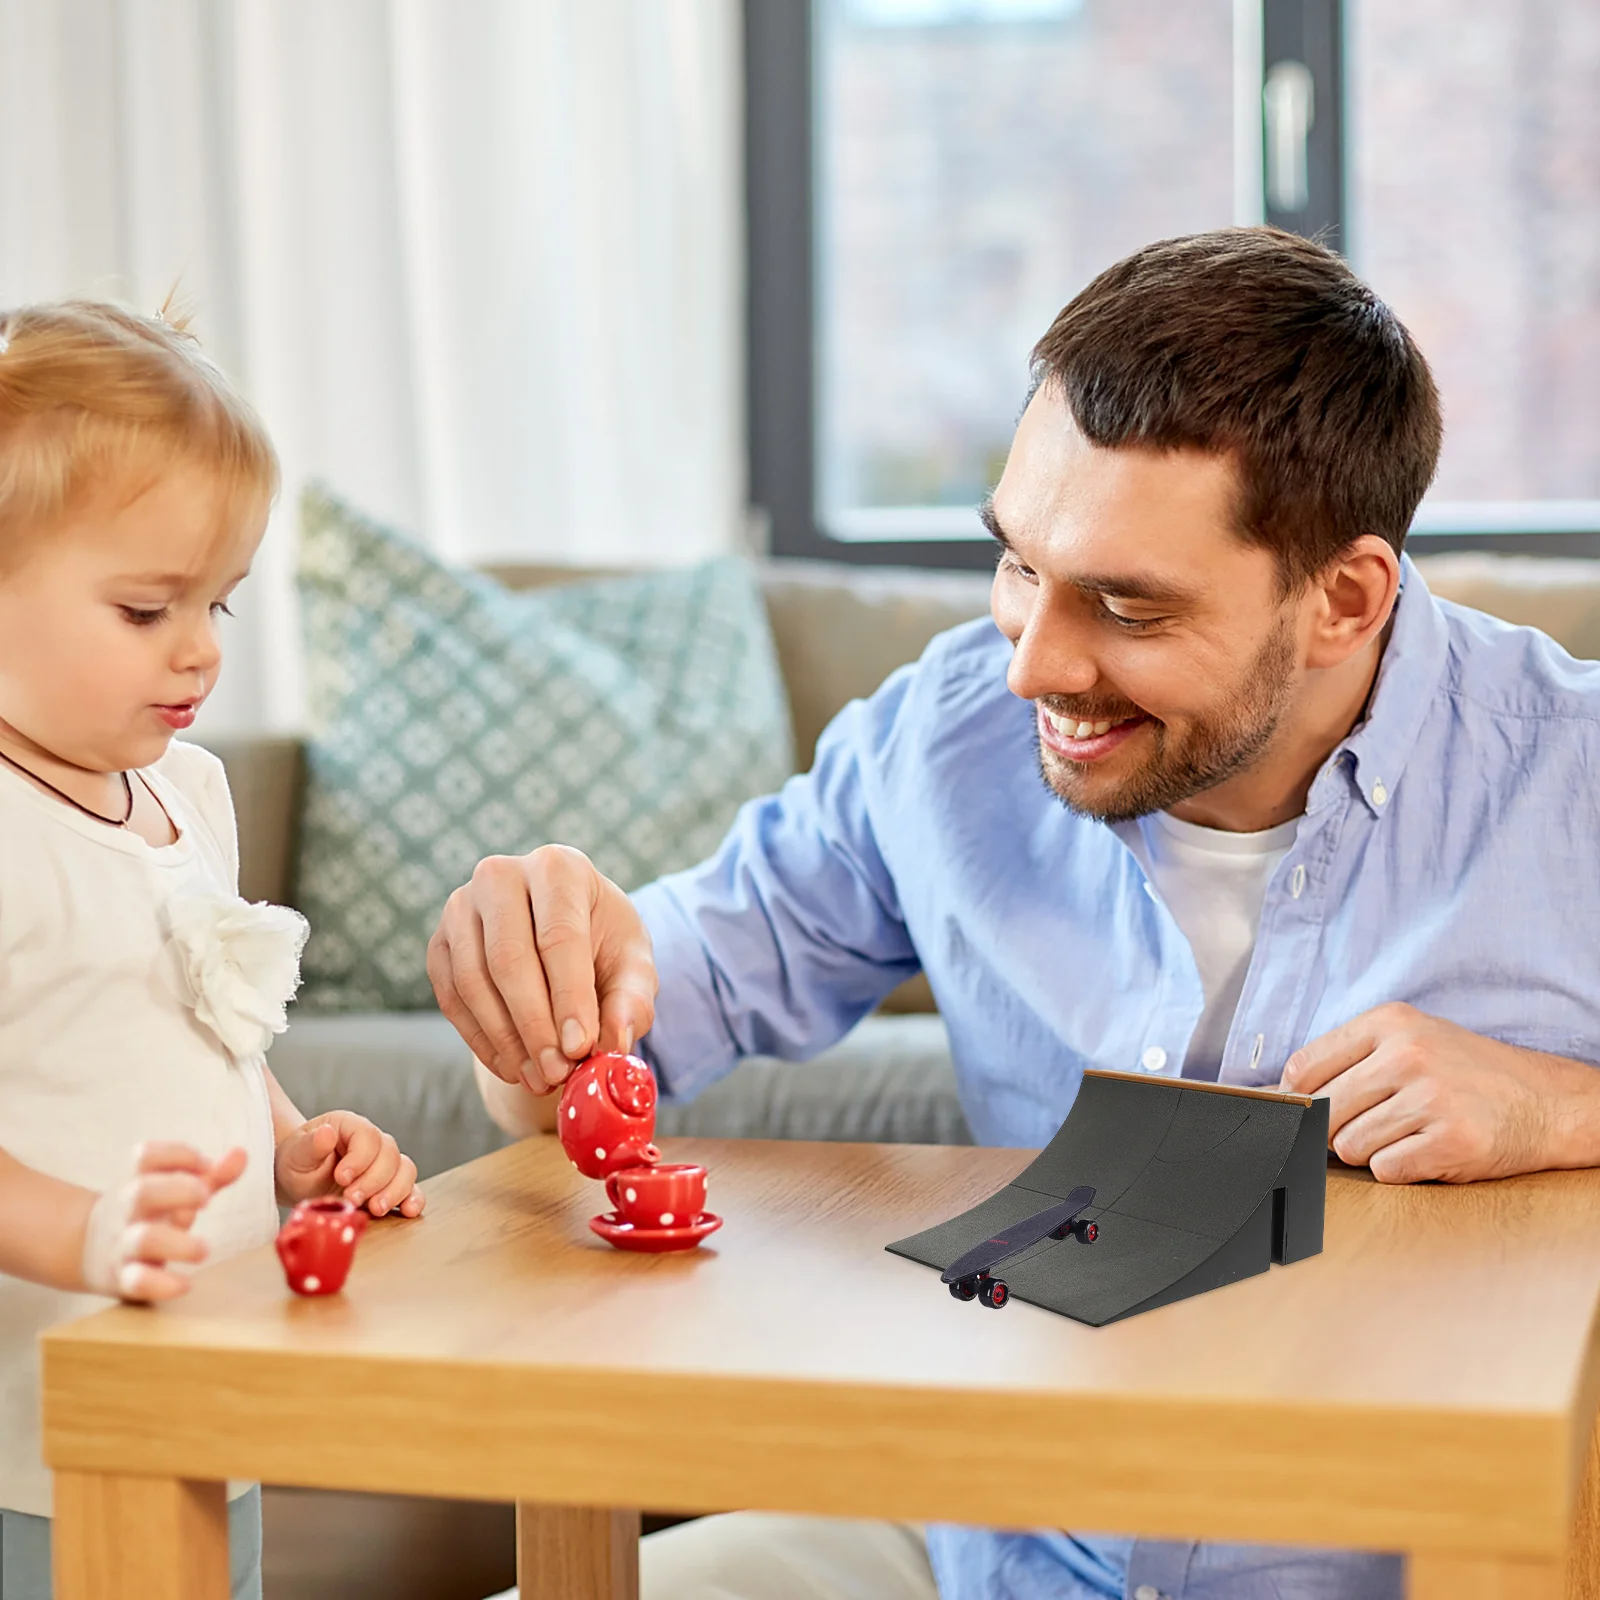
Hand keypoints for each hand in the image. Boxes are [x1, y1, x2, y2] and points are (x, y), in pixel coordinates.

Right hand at [81, 1142, 246, 1301]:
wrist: (86, 1250)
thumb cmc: (146, 1213)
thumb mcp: (172, 1191)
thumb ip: (209, 1175)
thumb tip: (242, 1153)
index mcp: (137, 1181)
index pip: (146, 1156)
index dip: (178, 1155)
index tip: (206, 1166)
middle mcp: (126, 1210)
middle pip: (142, 1192)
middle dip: (178, 1191)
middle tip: (207, 1199)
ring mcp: (122, 1244)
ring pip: (142, 1240)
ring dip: (177, 1243)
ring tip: (204, 1250)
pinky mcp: (122, 1278)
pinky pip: (136, 1281)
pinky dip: (160, 1284)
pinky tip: (184, 1285)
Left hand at [275, 1111, 424, 1217]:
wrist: (298, 1180)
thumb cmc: (296, 1163)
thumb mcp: (296, 1154)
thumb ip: (311, 1145)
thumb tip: (326, 1133)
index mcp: (350, 1126)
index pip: (369, 1136)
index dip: (360, 1158)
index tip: (341, 1178)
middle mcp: (373, 1142)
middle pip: (390, 1155)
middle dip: (373, 1181)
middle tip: (351, 1198)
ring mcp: (383, 1164)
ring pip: (405, 1170)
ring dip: (394, 1191)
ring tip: (375, 1209)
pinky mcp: (388, 1185)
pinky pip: (410, 1188)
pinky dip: (412, 1199)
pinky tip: (407, 1211)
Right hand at [427, 845, 657, 1091]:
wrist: (559, 936)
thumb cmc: (601, 944)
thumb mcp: (632, 964)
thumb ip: (632, 1000)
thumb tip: (613, 1043)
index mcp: (558, 867)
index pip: (559, 935)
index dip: (569, 997)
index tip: (580, 1048)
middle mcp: (500, 875)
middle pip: (508, 958)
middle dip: (534, 1026)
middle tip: (557, 1072)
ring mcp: (460, 907)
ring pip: (473, 982)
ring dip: (507, 1041)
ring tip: (540, 1078)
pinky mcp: (438, 943)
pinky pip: (452, 999)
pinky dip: (482, 1042)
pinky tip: (514, 1067)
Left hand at [1281, 1003, 1599, 1182]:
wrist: (1547, 1101)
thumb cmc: (1467, 1072)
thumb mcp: (1409, 1040)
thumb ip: (1346, 1059)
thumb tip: (1271, 1091)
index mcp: (1389, 1023)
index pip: (1304, 1068)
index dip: (1295, 1098)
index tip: (1304, 1111)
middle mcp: (1408, 1055)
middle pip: (1324, 1111)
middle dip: (1334, 1130)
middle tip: (1369, 1125)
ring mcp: (1430, 1098)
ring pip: (1350, 1146)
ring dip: (1370, 1151)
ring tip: (1406, 1134)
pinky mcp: (1450, 1142)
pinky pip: (1386, 1170)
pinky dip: (1399, 1169)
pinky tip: (1426, 1150)